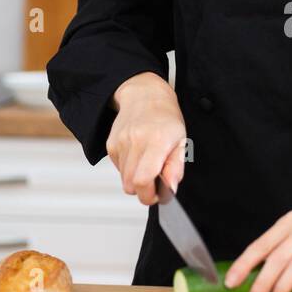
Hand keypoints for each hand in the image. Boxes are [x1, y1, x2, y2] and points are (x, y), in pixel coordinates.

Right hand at [106, 71, 186, 204]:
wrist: (145, 96)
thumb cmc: (167, 119)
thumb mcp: (181, 141)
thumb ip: (176, 167)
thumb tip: (171, 188)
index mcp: (156, 141)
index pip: (143, 180)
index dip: (150, 195)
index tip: (158, 195)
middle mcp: (135, 141)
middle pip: (130, 185)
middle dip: (143, 191)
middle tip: (156, 183)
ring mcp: (120, 143)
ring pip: (124, 180)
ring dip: (136, 179)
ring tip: (148, 164)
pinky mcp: (111, 145)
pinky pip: (118, 169)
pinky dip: (128, 169)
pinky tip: (138, 155)